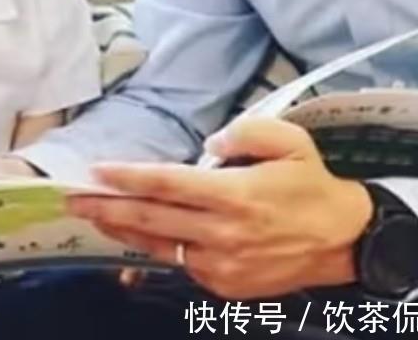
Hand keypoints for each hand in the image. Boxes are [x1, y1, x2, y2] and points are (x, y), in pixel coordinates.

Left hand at [66, 118, 373, 299]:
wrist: (345, 240)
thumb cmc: (310, 184)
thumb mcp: (289, 140)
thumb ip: (246, 131)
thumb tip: (208, 144)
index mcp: (236, 195)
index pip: (168, 184)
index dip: (128, 177)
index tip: (97, 171)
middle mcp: (224, 233)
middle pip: (151, 219)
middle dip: (106, 207)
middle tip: (72, 197)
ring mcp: (223, 265)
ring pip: (158, 246)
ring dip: (120, 231)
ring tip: (91, 216)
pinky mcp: (225, 285)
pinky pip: (179, 264)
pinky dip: (154, 250)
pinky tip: (133, 236)